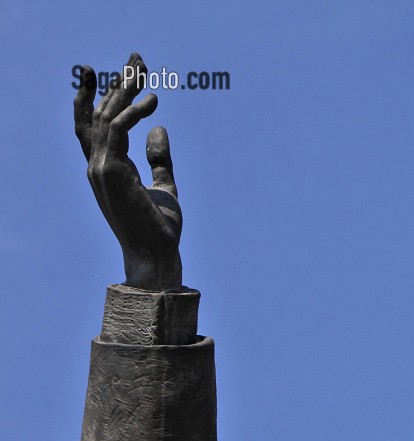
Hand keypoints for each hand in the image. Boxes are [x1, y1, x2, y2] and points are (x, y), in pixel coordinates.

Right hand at [74, 53, 181, 290]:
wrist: (156, 254)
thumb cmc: (159, 227)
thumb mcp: (165, 187)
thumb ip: (160, 159)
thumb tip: (160, 129)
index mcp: (106, 168)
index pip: (93, 125)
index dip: (94, 96)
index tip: (104, 71)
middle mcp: (97, 165)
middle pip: (99, 112)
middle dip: (117, 81)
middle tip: (136, 56)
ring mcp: (100, 168)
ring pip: (105, 116)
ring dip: (124, 88)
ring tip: (143, 67)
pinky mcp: (111, 171)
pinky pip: (117, 129)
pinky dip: (133, 111)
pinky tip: (153, 100)